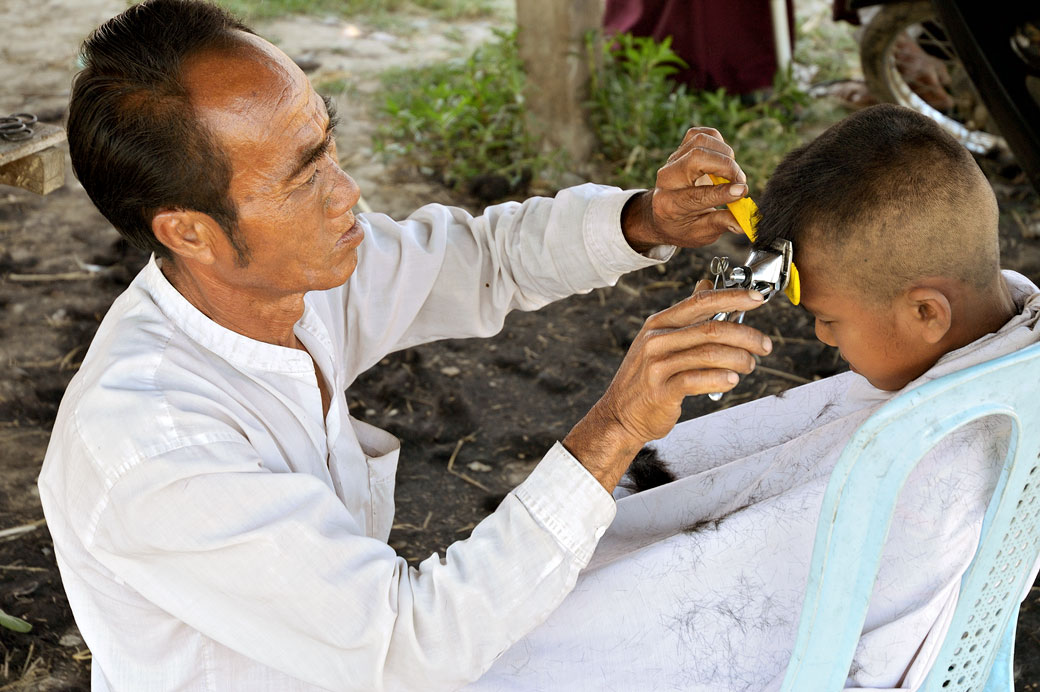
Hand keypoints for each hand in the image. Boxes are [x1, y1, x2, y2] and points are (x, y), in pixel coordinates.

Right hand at [564, 282, 772, 490]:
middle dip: (746, 335)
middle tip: (764, 345)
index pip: (700, 302)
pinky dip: (721, 379)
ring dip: (739, 359)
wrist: (620, 415)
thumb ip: (686, 317)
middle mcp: (656, 340)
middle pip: (712, 329)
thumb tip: (706, 285)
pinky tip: (732, 381)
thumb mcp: (659, 341)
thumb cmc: (646, 378)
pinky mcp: (661, 390)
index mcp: (659, 324)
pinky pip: (698, 380)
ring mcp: (657, 365)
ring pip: (710, 354)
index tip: (758, 298)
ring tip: (749, 366)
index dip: (732, 297)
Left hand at [621, 127, 749, 251]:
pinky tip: (723, 159)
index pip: (695, 195)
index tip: (742, 191)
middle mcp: (667, 179)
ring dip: (724, 154)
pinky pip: (701, 134)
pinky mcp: (681, 148)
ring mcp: (673, 161)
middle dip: (725, 166)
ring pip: (700, 141)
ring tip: (732, 173)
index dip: (721, 192)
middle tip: (740, 182)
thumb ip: (720, 224)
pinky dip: (718, 143)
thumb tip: (744, 224)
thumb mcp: (699, 233)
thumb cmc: (683, 225)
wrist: (661, 213)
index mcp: (669, 205)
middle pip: (696, 157)